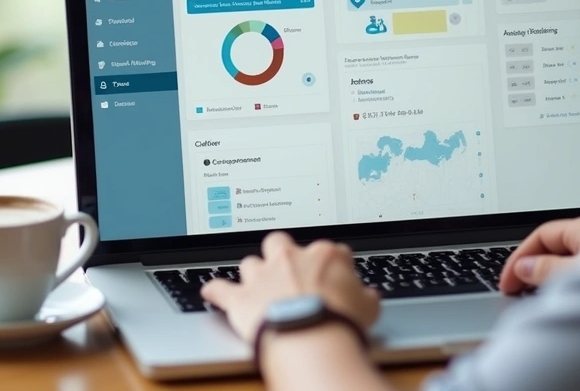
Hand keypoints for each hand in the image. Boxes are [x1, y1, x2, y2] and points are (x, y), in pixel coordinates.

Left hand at [201, 232, 380, 344]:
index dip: (329, 264)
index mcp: (323, 255)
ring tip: (256, 285)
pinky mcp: (241, 298)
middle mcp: (289, 258)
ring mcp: (262, 276)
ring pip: (250, 263)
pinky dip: (215, 291)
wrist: (310, 336)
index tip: (331, 276)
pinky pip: (221, 289)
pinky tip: (209, 291)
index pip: (328, 250)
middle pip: (279, 242)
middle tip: (286, 268)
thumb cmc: (340, 321)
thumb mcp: (368, 308)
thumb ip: (367, 297)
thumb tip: (370, 296)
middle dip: (281, 253)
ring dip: (253, 273)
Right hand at [498, 212, 579, 293]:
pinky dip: (568, 282)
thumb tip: (524, 267)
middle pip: (554, 246)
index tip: (507, 282)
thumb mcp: (578, 274)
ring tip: (537, 297)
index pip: (541, 235)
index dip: (519, 258)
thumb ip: (548, 269)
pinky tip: (565, 298)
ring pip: (569, 260)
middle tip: (516, 290)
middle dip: (532, 267)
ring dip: (549, 276)